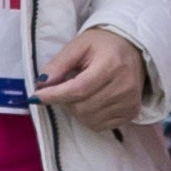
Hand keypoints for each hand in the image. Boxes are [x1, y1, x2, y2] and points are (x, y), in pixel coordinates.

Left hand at [32, 27, 152, 132]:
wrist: (134, 50)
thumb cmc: (104, 45)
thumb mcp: (79, 45)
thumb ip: (59, 63)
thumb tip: (42, 83)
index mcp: (112, 64)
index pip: (79, 89)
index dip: (55, 95)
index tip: (36, 96)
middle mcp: (124, 86)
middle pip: (82, 107)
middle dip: (64, 101)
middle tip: (61, 89)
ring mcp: (129, 102)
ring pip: (89, 119)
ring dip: (75, 110)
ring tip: (78, 94)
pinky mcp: (131, 113)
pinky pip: (99, 125)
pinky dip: (87, 117)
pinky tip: (90, 102)